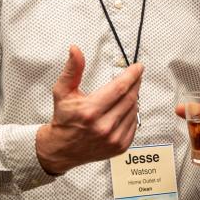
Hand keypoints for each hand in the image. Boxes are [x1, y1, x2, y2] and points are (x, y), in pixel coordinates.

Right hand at [35, 46, 143, 174]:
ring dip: (133, 98)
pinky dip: (132, 113)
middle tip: (136, 76)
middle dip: (135, 84)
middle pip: (130, 98)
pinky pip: (134, 123)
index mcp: (90, 111)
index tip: (138, 67)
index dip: (132, 75)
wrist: (62, 149)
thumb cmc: (64, 119)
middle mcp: (103, 126)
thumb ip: (72, 70)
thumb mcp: (63, 92)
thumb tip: (75, 50)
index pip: (119, 88)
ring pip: (134, 110)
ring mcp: (113, 138)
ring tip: (126, 92)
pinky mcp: (120, 146)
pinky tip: (124, 108)